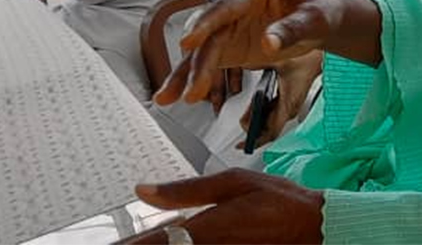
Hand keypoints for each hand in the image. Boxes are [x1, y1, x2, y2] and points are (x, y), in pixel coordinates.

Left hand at [119, 169, 322, 243]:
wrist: (314, 228)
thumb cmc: (280, 202)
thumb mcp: (235, 182)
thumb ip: (188, 190)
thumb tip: (144, 190)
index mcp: (204, 227)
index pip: (151, 241)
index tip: (107, 243)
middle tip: (117, 243)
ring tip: (139, 241)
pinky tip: (175, 241)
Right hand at [154, 0, 379, 106]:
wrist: (322, 21)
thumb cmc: (318, 13)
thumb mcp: (313, 20)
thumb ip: (292, 30)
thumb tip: (269, 42)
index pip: (225, 6)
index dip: (205, 23)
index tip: (189, 41)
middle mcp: (234, 8)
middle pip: (210, 35)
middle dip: (198, 63)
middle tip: (192, 90)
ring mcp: (229, 28)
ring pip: (202, 51)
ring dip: (185, 74)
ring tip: (168, 97)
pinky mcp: (229, 47)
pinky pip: (207, 63)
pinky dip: (192, 79)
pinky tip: (176, 95)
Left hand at [238, 51, 323, 148]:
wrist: (317, 58)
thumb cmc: (305, 62)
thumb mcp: (279, 61)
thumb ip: (259, 63)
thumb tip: (244, 64)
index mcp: (287, 106)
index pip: (271, 133)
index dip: (255, 142)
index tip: (242, 145)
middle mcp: (289, 110)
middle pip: (268, 129)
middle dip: (253, 128)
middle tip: (243, 121)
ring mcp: (289, 107)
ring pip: (270, 121)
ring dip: (257, 119)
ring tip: (248, 112)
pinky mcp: (289, 102)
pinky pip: (273, 113)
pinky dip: (263, 112)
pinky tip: (257, 103)